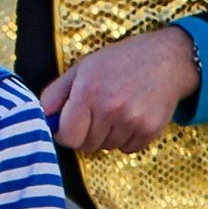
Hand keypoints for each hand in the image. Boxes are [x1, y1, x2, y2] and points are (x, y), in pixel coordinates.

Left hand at [40, 26, 201, 154]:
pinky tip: (130, 117)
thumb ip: (55, 94)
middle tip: (94, 115)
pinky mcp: (151, 129)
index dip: (64, 134)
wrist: (167, 59)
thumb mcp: (81, 69)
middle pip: (86, 145)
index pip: (67, 137)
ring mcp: (133, 121)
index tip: (68, 126)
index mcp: (88, 93)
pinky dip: (126, 139)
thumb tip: (40, 117)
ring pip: (106, 148)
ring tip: (115, 112)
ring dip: (106, 136)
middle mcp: (110, 109)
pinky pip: (128, 149)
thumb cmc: (119, 62)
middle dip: (85, 134)